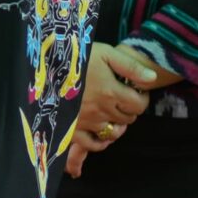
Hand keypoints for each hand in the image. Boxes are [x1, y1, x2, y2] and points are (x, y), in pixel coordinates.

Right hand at [65, 43, 158, 175]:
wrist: (45, 66)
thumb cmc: (76, 57)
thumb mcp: (106, 53)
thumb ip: (131, 67)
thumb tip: (152, 79)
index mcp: (111, 92)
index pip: (139, 105)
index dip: (142, 99)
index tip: (136, 92)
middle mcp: (101, 110)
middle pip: (127, 119)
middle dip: (129, 110)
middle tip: (122, 99)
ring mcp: (87, 122)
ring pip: (113, 133)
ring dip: (117, 125)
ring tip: (112, 113)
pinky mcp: (72, 129)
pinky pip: (92, 144)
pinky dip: (101, 142)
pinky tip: (101, 132)